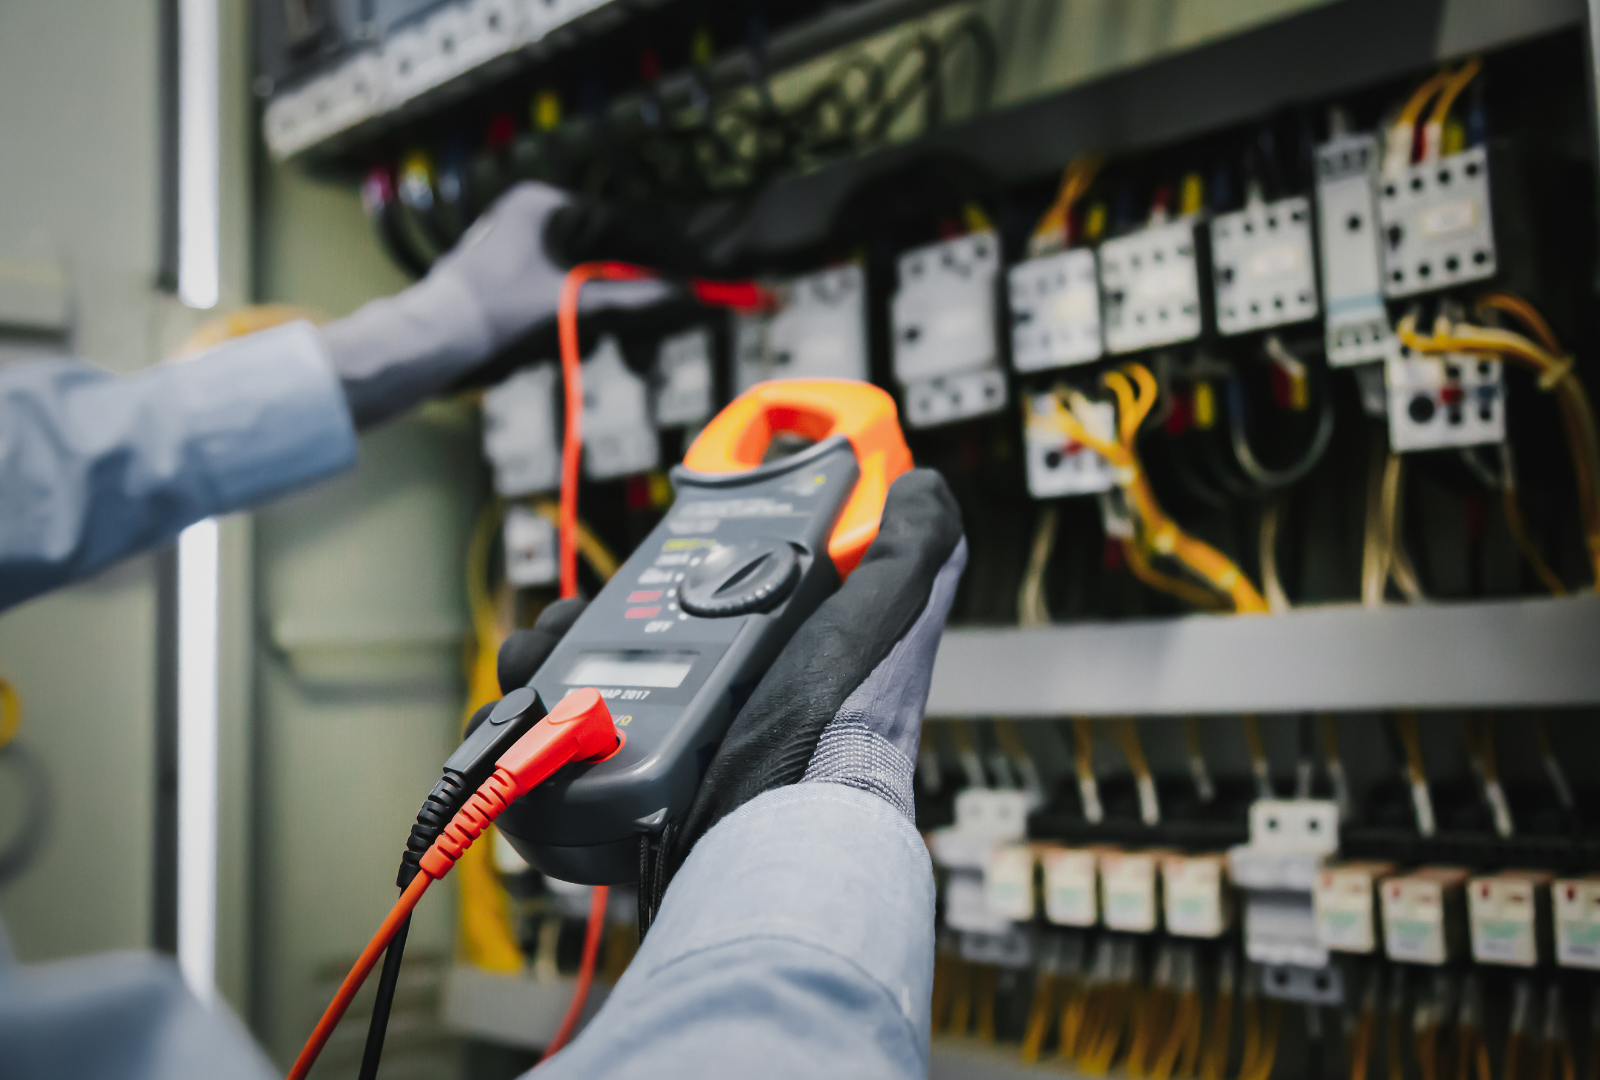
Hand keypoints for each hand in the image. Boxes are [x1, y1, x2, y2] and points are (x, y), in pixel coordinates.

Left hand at [320, 182, 671, 429]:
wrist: (431, 344)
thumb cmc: (495, 315)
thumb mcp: (571, 305)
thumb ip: (629, 298)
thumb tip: (680, 293)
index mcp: (543, 206)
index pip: (619, 224)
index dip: (657, 253)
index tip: (687, 276)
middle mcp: (530, 216)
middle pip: (604, 252)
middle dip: (630, 291)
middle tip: (662, 316)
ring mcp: (518, 246)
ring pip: (584, 276)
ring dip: (604, 310)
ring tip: (616, 342)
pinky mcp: (510, 277)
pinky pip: (562, 290)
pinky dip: (578, 315)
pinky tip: (583, 339)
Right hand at [486, 469, 965, 888]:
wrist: (779, 832)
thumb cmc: (838, 728)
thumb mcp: (884, 616)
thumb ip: (911, 550)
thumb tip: (921, 484)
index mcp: (770, 660)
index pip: (706, 596)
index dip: (671, 567)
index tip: (653, 555)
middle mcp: (716, 706)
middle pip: (624, 637)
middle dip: (584, 613)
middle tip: (574, 613)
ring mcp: (663, 750)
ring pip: (575, 685)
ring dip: (544, 660)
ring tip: (539, 659)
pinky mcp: (616, 791)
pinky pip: (548, 747)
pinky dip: (521, 724)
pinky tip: (522, 712)